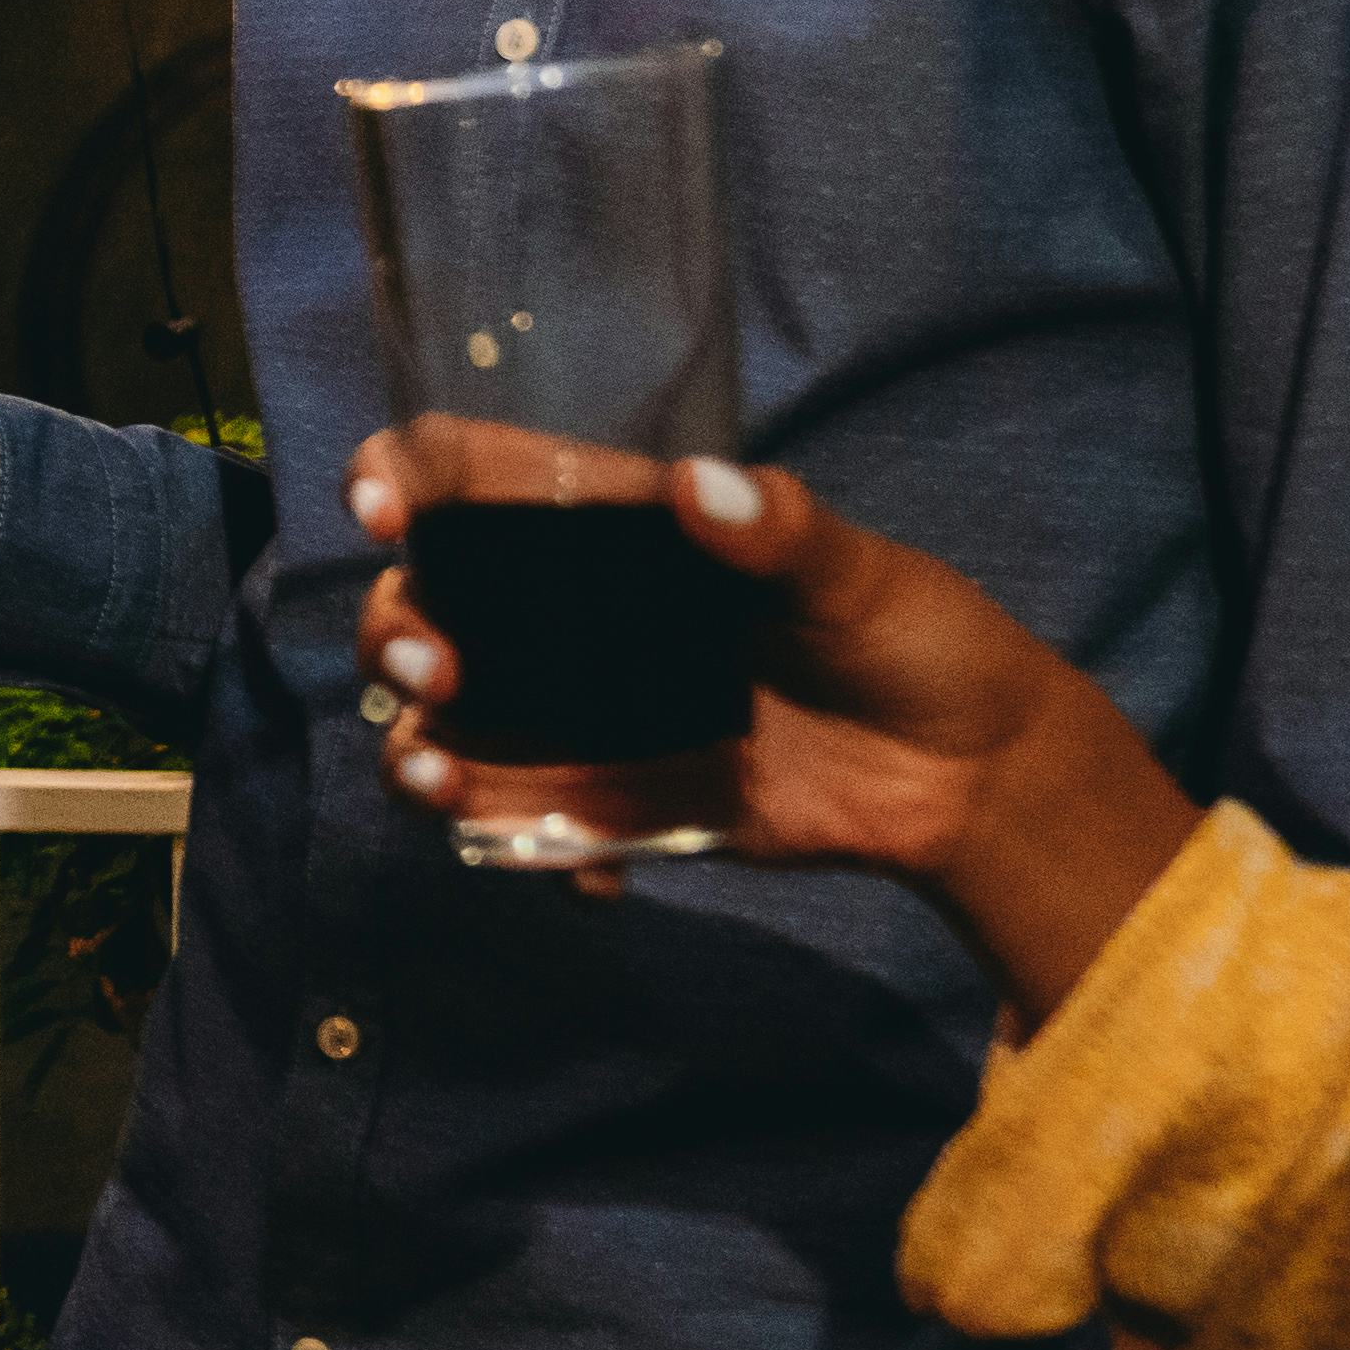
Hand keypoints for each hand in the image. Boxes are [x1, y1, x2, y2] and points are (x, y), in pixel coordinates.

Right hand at [342, 432, 1200, 1015]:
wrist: (968, 782)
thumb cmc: (919, 641)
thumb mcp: (861, 574)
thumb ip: (781, 534)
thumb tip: (703, 490)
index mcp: (621, 531)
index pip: (478, 477)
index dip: (405, 475)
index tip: (381, 506)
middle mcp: (574, 618)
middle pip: (426, 603)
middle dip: (395, 633)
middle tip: (437, 674)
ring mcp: (581, 715)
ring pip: (443, 724)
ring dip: (418, 753)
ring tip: (445, 787)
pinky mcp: (609, 804)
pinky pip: (523, 829)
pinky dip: (527, 852)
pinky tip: (590, 873)